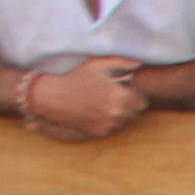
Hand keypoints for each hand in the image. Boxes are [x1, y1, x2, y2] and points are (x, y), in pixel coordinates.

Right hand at [28, 59, 145, 139]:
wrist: (53, 96)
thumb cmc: (75, 77)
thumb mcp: (97, 65)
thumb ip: (120, 62)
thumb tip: (138, 63)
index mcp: (119, 95)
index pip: (141, 102)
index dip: (134, 97)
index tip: (126, 93)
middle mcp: (116, 111)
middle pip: (134, 113)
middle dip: (128, 106)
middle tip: (113, 99)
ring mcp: (107, 123)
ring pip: (123, 122)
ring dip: (118, 115)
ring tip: (102, 105)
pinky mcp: (98, 132)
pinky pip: (110, 128)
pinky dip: (106, 122)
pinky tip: (94, 112)